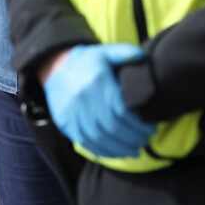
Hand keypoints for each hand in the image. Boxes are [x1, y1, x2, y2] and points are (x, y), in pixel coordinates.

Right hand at [42, 43, 155, 157]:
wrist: (54, 68)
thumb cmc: (87, 62)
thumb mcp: (105, 52)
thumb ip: (125, 53)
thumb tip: (143, 57)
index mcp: (96, 81)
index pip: (121, 110)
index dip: (138, 123)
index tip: (151, 127)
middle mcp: (83, 98)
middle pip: (112, 127)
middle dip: (133, 137)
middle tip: (146, 139)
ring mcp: (72, 113)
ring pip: (99, 138)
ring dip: (120, 148)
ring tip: (136, 149)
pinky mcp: (66, 124)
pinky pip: (86, 143)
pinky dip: (104, 151)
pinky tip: (117, 152)